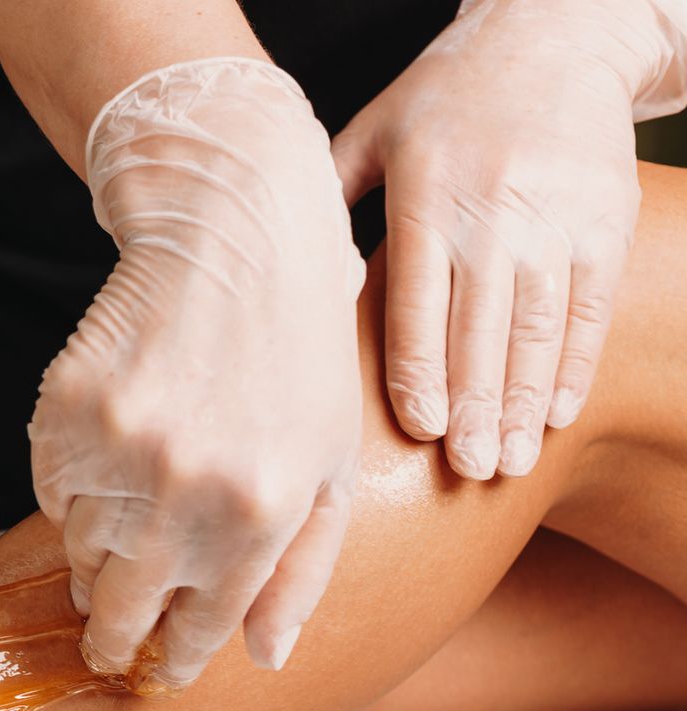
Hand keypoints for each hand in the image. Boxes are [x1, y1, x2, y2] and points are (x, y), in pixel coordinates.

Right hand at [31, 58, 365, 689]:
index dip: (172, 658)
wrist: (234, 239)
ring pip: (76, 555)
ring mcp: (118, 454)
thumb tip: (265, 656)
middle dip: (112, 640)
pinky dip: (72, 492)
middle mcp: (186, 495)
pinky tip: (111, 455)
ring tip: (127, 523)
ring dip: (96, 557)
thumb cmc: (296, 359)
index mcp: (261, 517)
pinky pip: (48, 493)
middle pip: (117, 614)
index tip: (156, 667)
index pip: (196, 632)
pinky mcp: (64, 416)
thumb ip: (300, 571)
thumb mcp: (328, 467)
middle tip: (108, 644)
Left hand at [332, 0, 686, 478]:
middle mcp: (495, 208)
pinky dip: (574, 366)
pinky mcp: (607, 219)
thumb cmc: (443, 97)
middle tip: (468, 471)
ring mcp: (558, 216)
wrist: (556, 34)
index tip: (421, 430)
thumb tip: (299, 285)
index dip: (422, 371)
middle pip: (482, 328)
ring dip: (523, 403)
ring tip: (507, 463)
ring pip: (540, 327)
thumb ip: (331, 204)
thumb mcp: (372, 133)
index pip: (420, 301)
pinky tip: (554, 415)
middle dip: (475, 407)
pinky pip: (590, 307)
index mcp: (427, 194)